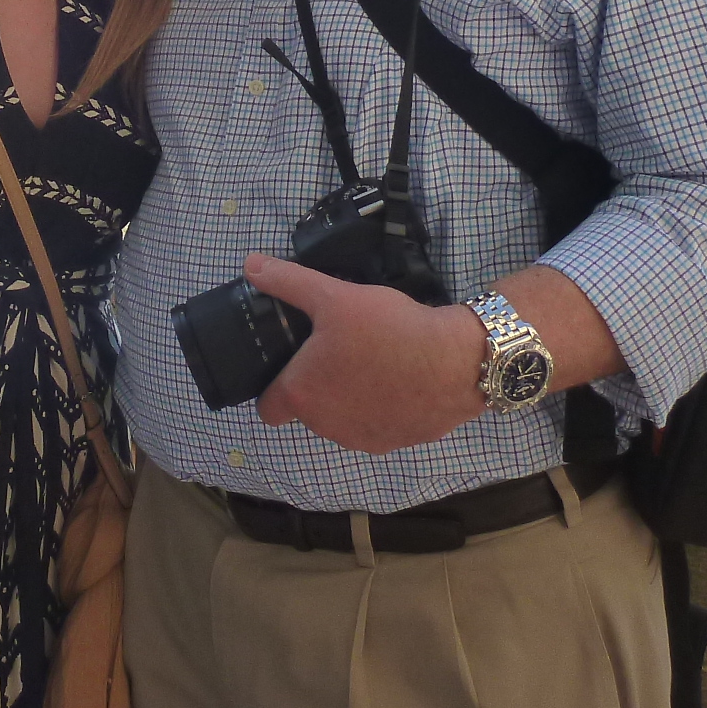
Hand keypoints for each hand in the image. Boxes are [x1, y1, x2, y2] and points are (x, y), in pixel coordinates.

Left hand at [247, 254, 487, 452]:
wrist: (455, 362)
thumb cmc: (388, 330)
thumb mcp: (333, 295)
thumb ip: (287, 282)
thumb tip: (251, 264)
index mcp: (302, 395)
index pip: (268, 408)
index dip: (272, 386)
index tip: (288, 364)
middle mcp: (326, 426)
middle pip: (306, 411)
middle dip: (314, 386)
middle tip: (333, 352)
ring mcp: (362, 439)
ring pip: (340, 421)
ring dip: (345, 399)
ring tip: (366, 361)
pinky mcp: (395, 443)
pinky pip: (374, 426)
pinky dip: (378, 408)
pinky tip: (394, 380)